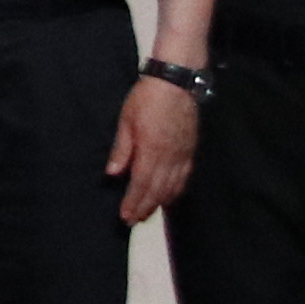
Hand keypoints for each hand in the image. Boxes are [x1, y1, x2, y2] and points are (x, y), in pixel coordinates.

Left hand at [109, 70, 201, 223]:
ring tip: (148, 214)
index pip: (142, 184)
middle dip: (145, 207)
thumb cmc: (148, 97)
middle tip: (134, 221)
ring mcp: (182, 154)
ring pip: (173, 186)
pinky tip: (170, 197)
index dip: (134, 202)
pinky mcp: (190, 149)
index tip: (125, 216)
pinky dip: (177, 190)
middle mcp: (169, 156)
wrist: (177, 82)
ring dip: (160, 203)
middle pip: (157, 190)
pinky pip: (185, 176)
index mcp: (151, 149)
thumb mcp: (126, 120)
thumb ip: (122, 148)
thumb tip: (113, 173)